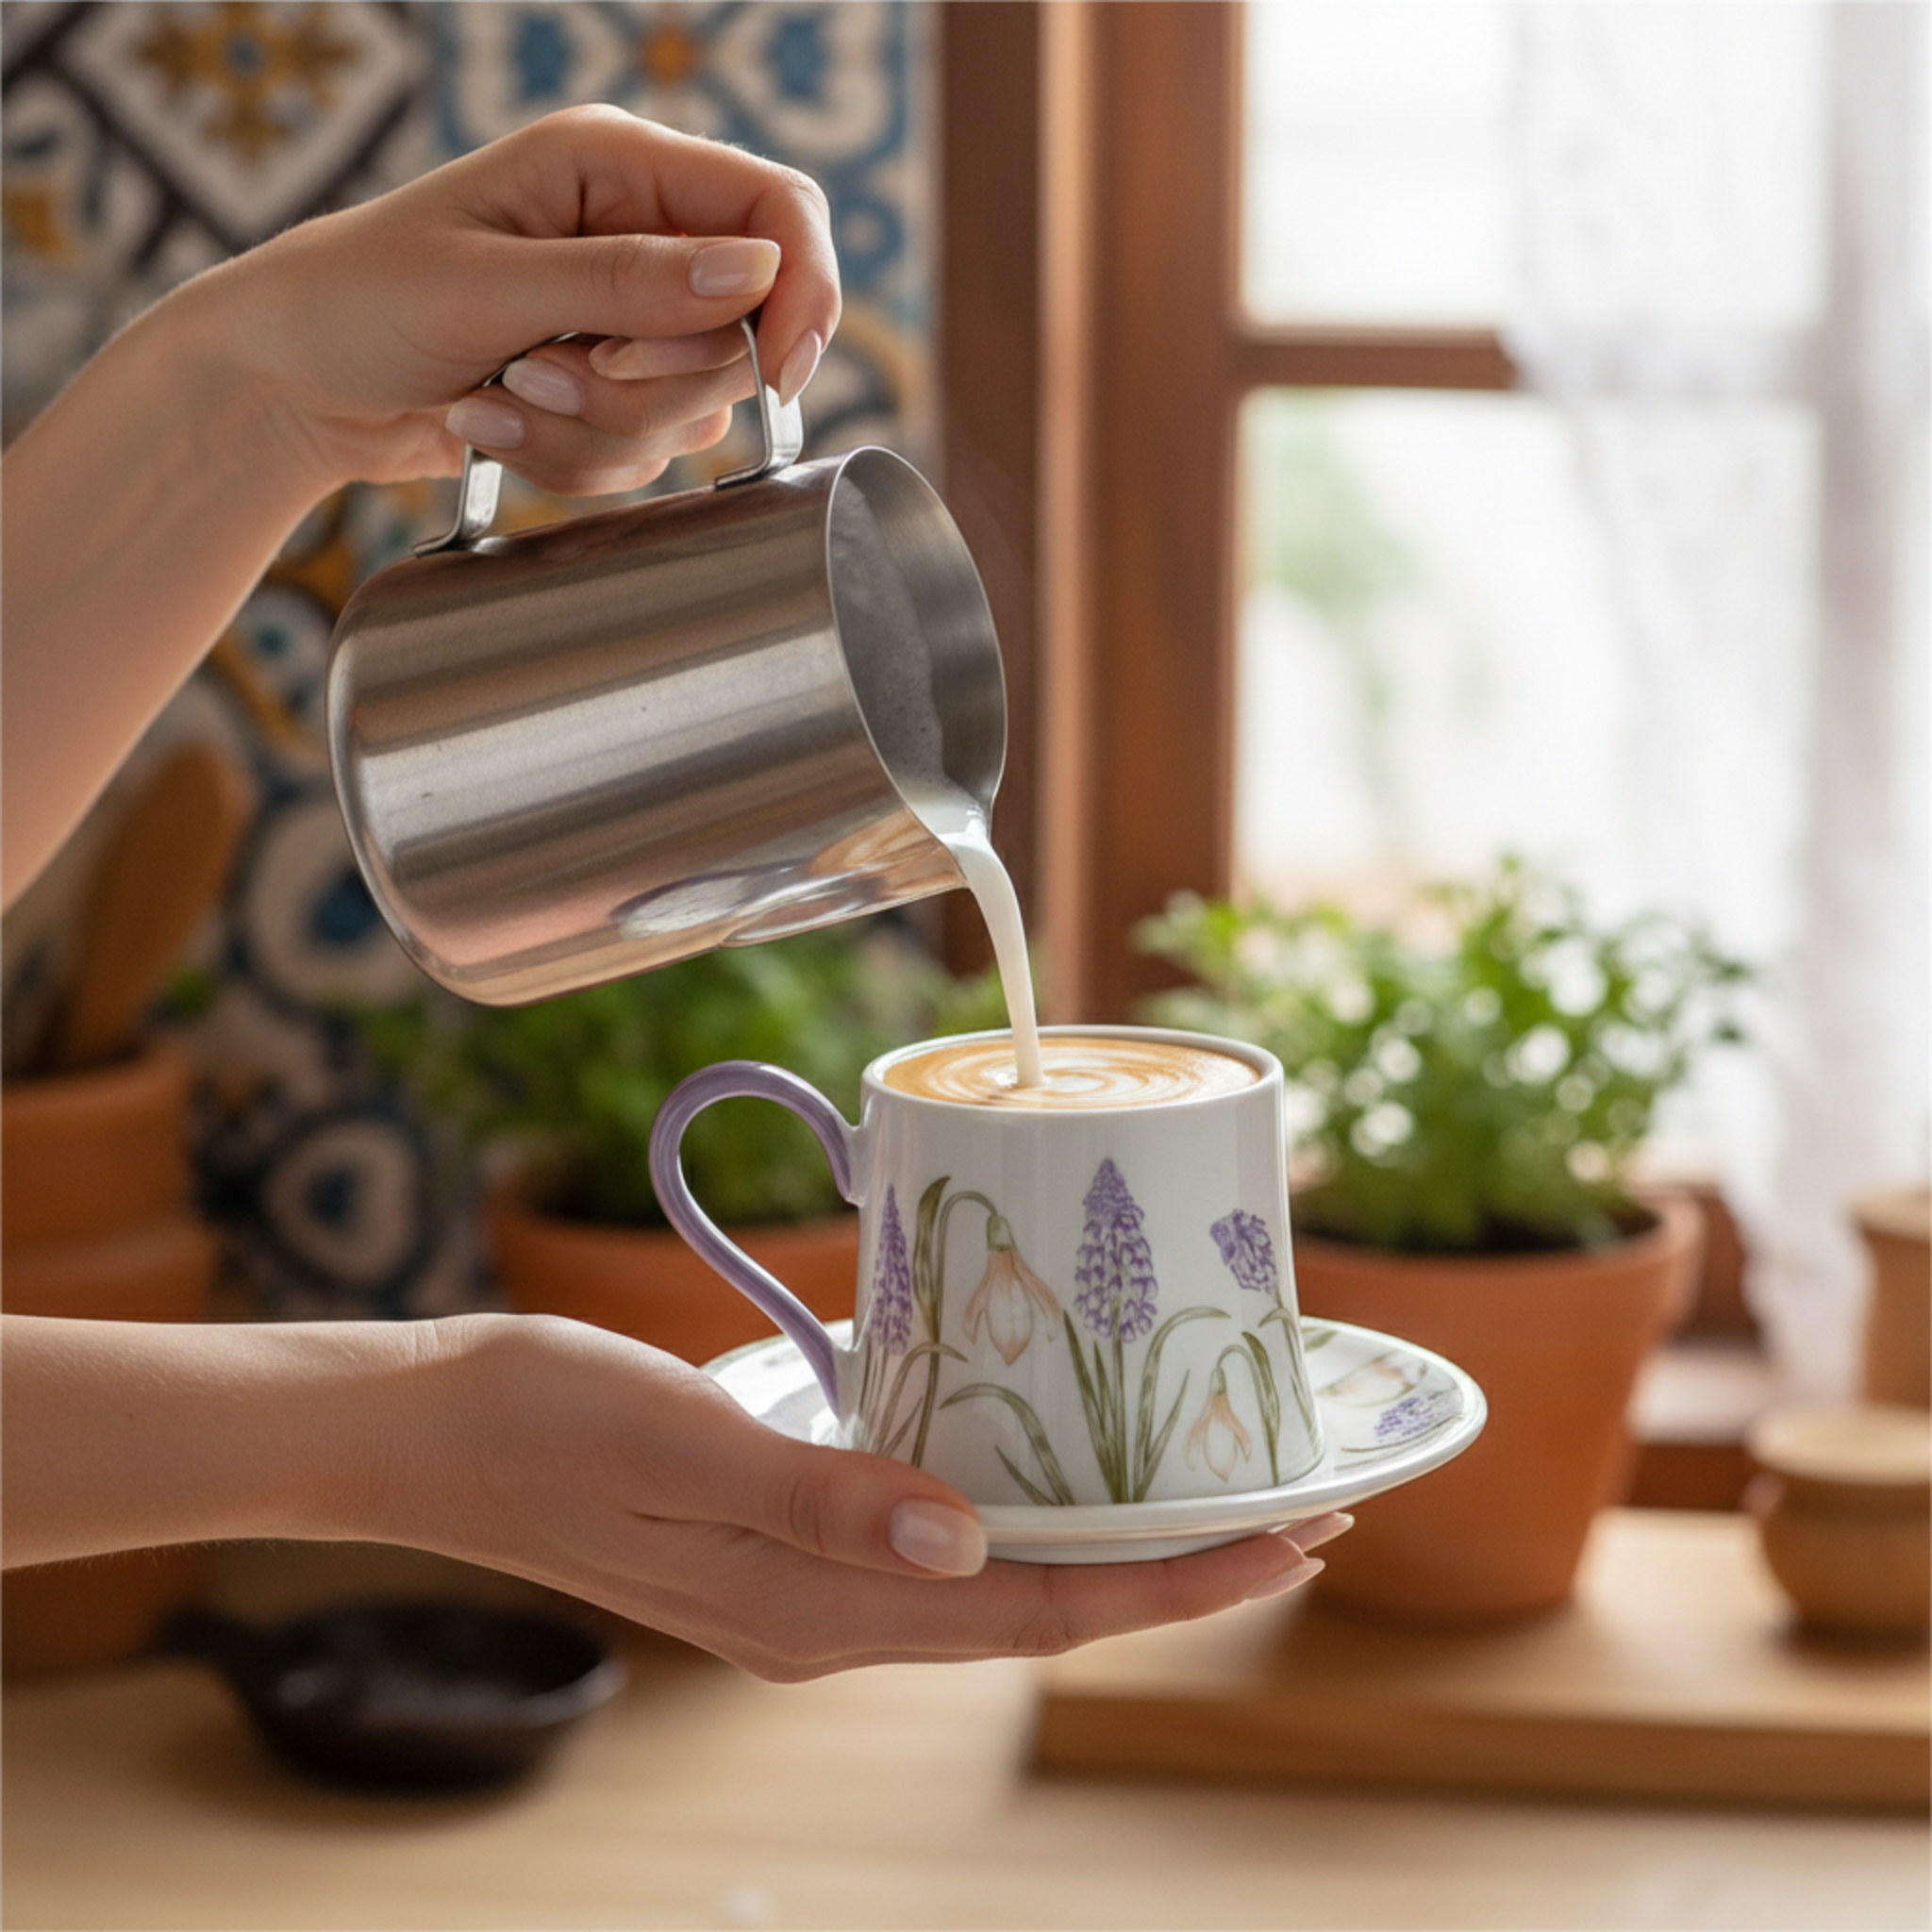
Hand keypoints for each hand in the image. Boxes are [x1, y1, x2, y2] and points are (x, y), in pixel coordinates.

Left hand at [220, 104, 840, 497]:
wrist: (291, 384)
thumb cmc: (357, 300)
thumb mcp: (487, 284)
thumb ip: (625, 279)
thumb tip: (756, 275)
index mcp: (615, 166)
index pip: (777, 212)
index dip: (804, 293)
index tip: (785, 375)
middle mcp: (637, 238)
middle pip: (742, 334)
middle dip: (648, 381)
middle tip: (547, 368)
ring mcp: (624, 322)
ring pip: (692, 409)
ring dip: (594, 428)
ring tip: (496, 394)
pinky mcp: (606, 393)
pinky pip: (644, 456)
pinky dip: (571, 461)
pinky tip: (493, 423)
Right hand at [393, 1315, 1344, 1680]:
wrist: (436, 1427)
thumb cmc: (546, 1418)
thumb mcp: (680, 1444)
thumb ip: (821, 1498)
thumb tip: (970, 1547)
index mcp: (815, 1611)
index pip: (1040, 1617)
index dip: (1175, 1585)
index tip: (1289, 1537)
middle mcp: (826, 1620)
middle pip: (1041, 1612)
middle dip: (1176, 1571)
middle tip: (1293, 1507)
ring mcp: (804, 1590)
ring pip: (997, 1587)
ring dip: (1107, 1546)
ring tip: (1204, 1489)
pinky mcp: (784, 1542)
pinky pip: (934, 1548)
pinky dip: (1018, 1518)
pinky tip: (1047, 1466)